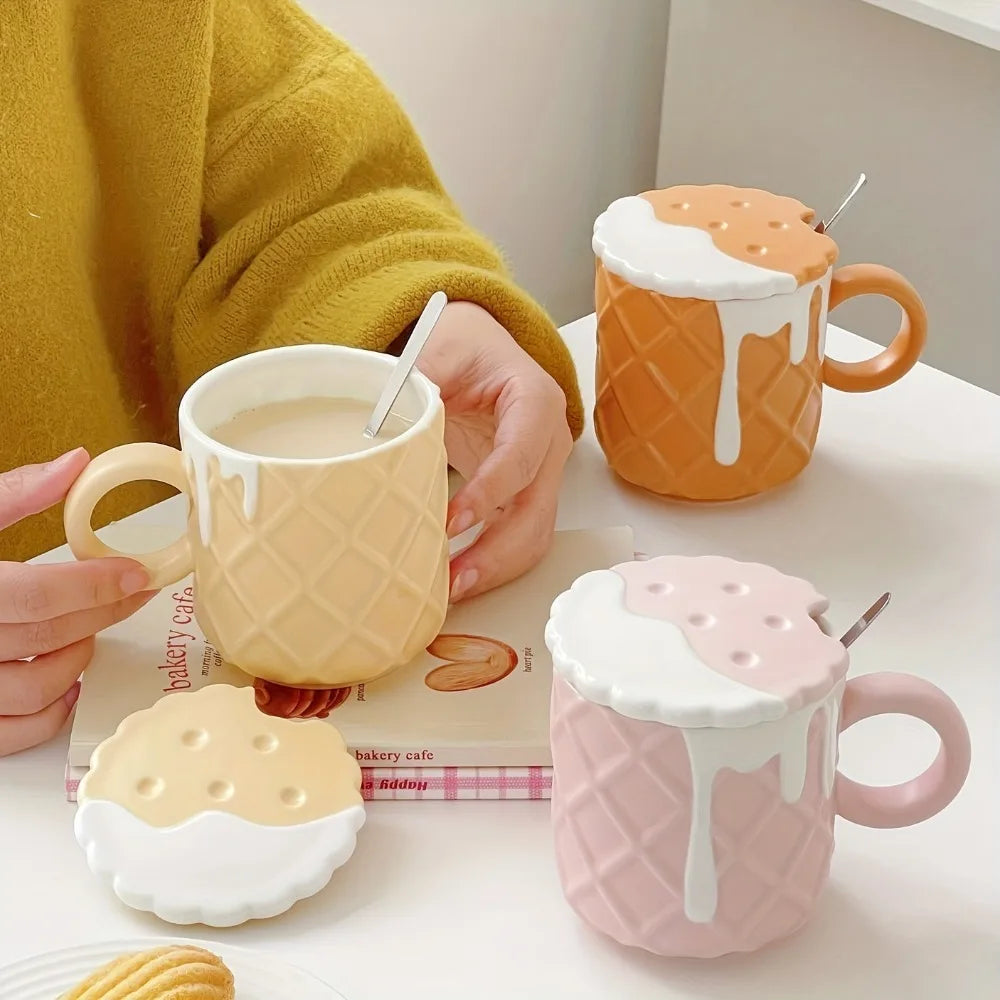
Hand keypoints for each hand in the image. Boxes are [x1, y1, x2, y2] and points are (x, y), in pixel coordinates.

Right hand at [0, 449, 155, 755]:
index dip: (96, 584)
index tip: (136, 572)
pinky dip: (50, 713)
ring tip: (89, 630)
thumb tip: (73, 465)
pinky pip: (13, 734)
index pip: (36, 595)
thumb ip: (11, 494)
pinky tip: (65, 682)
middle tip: (132, 591)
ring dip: (78, 659)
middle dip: (103, 612)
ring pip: (35, 688)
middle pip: (46, 636)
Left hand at [416, 302, 573, 601]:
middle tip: (453, 577)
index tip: (452, 522)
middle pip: (536, 509)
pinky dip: (494, 562)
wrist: (481, 352)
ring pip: (535, 533)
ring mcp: (542, 473)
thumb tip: (378, 420)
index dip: (490, 493)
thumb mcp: (441, 348)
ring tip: (451, 589)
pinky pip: (520, 536)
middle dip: (497, 550)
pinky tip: (458, 577)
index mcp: (535, 401)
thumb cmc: (467, 347)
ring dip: (497, 567)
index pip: (520, 456)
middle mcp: (549, 442)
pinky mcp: (525, 494)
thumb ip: (417, 380)